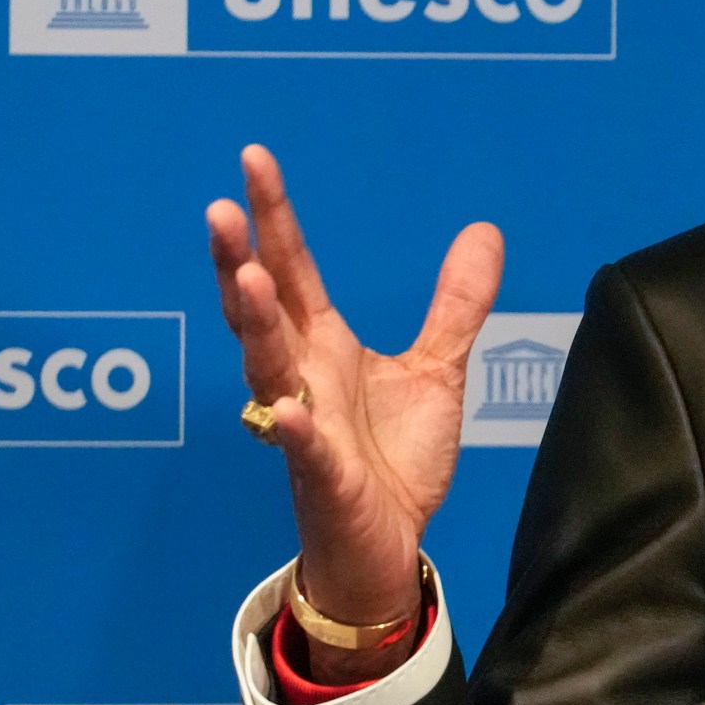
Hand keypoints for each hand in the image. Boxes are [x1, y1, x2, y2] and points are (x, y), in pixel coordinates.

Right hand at [208, 145, 501, 679]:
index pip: (293, 270)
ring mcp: (306, 426)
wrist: (387, 544)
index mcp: (323, 346)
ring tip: (246, 279)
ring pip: (269, 369)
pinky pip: (304, 449)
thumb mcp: (436, 369)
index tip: (254, 160)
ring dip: (256, 325)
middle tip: (220, 208)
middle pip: (262, 309)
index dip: (274, 217)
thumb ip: (455, 304)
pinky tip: (289, 409)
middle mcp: (302, 377)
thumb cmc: (394, 458)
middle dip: (240, 259)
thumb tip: (484, 230)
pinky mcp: (323, 476)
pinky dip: (294, 429)